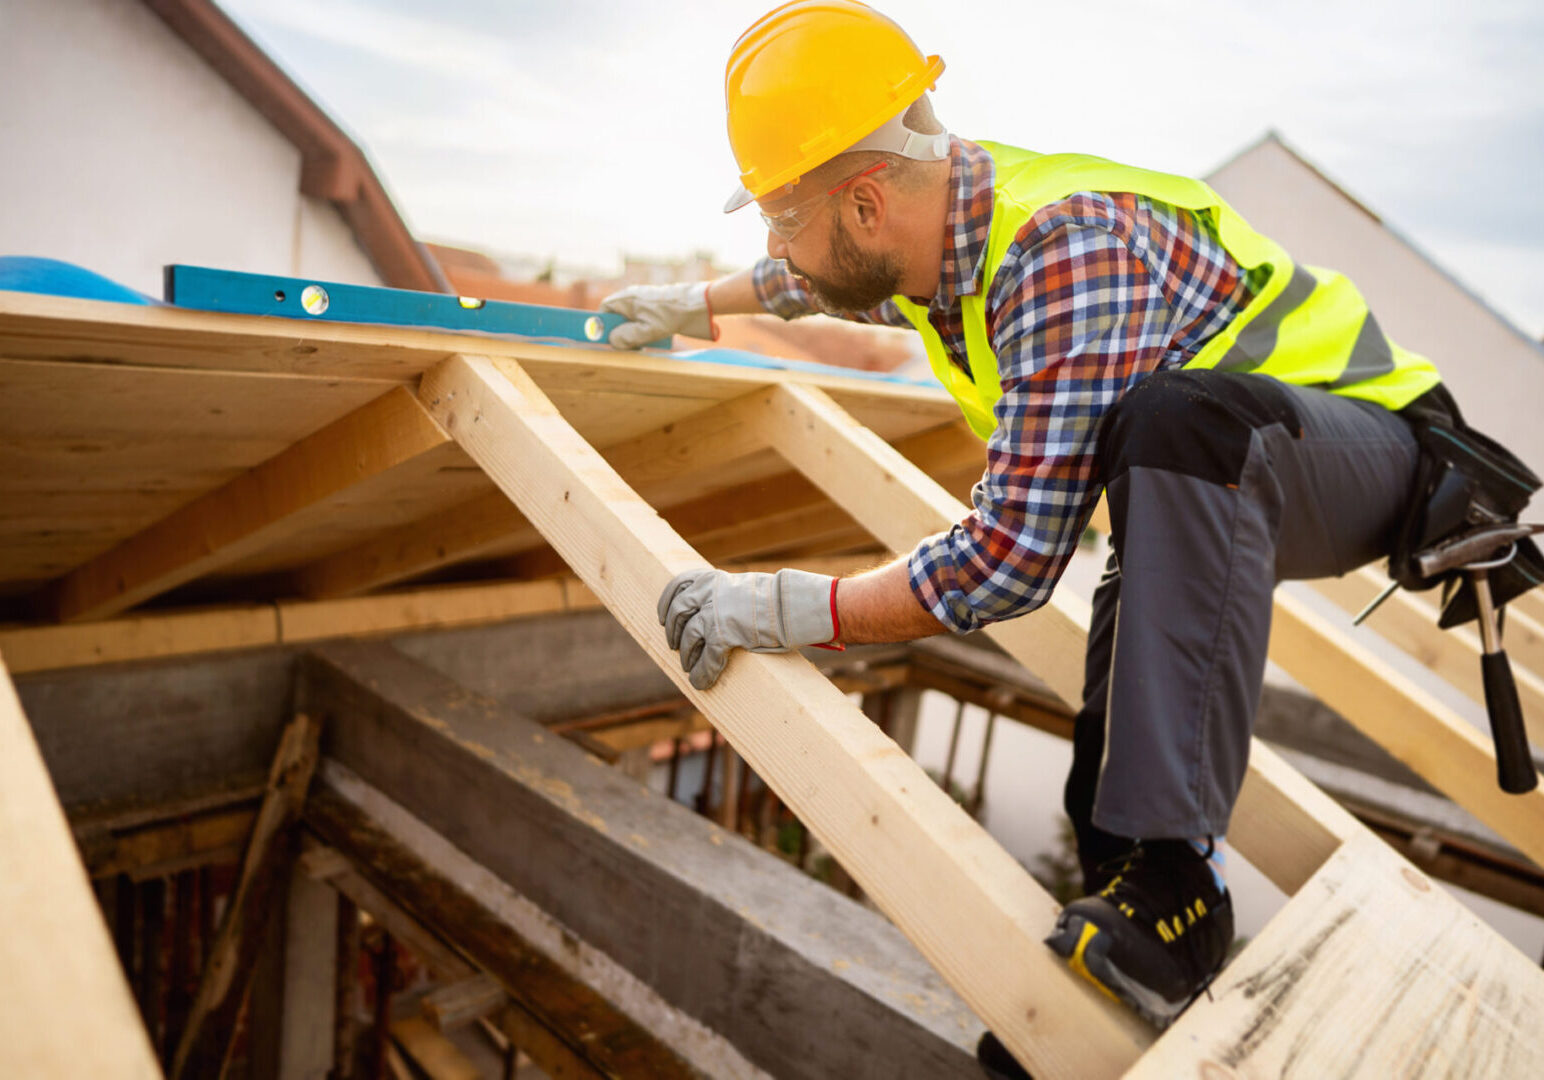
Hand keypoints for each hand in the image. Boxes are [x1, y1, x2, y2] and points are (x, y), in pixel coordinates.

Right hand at [599, 282, 715, 348]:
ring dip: (635, 332)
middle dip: (621, 331)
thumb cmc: (672, 314)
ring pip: (631, 318)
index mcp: (626, 299)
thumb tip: (613, 341)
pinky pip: (642, 318)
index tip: (608, 338)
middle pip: (617, 316)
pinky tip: (654, 335)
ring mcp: (643, 299)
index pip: (604, 310)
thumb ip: (627, 336)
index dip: (603, 324)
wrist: (697, 304)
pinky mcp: (654, 304)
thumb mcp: (647, 331)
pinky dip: (645, 328)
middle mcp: (632, 296)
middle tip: (630, 345)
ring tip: (645, 341)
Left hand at [658, 568, 838, 689]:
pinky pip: (706, 658)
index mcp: (712, 578)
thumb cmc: (775, 598)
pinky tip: (701, 682)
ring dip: (687, 655)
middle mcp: (708, 592)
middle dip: (673, 632)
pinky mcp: (723, 633)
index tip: (663, 617)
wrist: (791, 604)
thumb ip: (724, 596)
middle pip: (678, 613)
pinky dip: (702, 672)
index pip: (678, 586)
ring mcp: (713, 612)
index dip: (666, 603)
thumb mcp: (742, 588)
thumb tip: (714, 613)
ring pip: (688, 637)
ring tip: (689, 667)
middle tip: (675, 646)